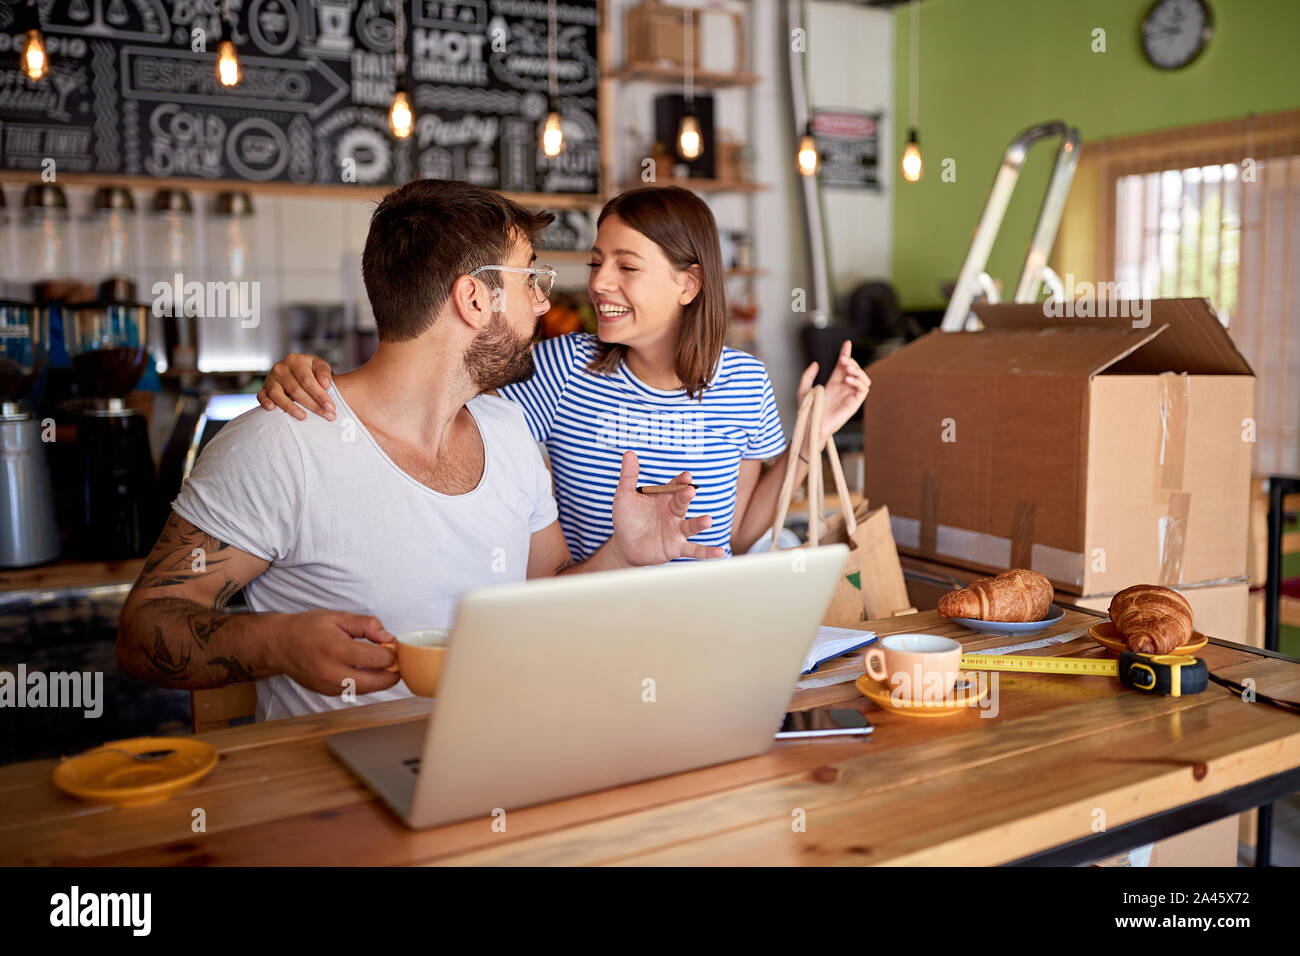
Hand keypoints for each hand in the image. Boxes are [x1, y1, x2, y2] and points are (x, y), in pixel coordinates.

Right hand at [257, 354, 335, 420]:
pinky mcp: (263, 389)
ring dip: (290, 407)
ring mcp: (270, 379)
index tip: (331, 407)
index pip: (307, 380)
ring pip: (277, 394)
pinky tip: (272, 409)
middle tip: (326, 416)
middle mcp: (280, 368)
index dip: (320, 395)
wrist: (296, 372)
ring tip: (304, 417)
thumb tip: (324, 384)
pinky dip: (265, 402)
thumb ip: (324, 372)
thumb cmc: (310, 370)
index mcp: (295, 361)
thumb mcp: (320, 366)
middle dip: (312, 405)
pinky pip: (261, 396)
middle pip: (295, 390)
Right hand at [267, 610, 398, 695]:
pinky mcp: (327, 693)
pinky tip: (365, 669)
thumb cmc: (308, 628)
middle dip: (393, 672)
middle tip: (396, 660)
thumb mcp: (339, 617)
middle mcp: (332, 672)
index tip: (392, 646)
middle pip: (377, 682)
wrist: (279, 645)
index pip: (377, 659)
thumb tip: (389, 638)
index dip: (392, 653)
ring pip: (367, 690)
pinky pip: (355, 691)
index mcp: (336, 650)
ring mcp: (329, 686)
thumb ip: (367, 625)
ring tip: (380, 663)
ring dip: (380, 679)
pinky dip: (366, 683)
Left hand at [611, 451, 724, 564]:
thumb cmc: (627, 518)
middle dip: (686, 497)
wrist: (624, 545)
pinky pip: (693, 550)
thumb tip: (629, 453)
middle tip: (689, 491)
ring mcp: (677, 530)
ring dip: (700, 523)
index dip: (681, 481)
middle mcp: (674, 512)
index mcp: (664, 497)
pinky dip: (707, 552)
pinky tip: (720, 553)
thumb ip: (629, 476)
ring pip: (691, 526)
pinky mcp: (676, 547)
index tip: (686, 476)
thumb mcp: (625, 496)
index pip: (675, 486)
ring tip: (708, 520)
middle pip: (682, 502)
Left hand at [797, 340, 870, 444]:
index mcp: (833, 384)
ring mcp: (849, 396)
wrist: (810, 426)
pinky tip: (849, 379)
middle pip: (854, 370)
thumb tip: (815, 363)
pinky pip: (864, 390)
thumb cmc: (807, 413)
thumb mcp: (803, 390)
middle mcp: (843, 389)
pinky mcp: (853, 404)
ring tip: (848, 369)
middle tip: (843, 360)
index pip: (843, 366)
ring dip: (858, 371)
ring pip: (863, 379)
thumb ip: (807, 375)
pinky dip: (860, 382)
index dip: (846, 354)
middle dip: (851, 361)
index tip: (847, 344)